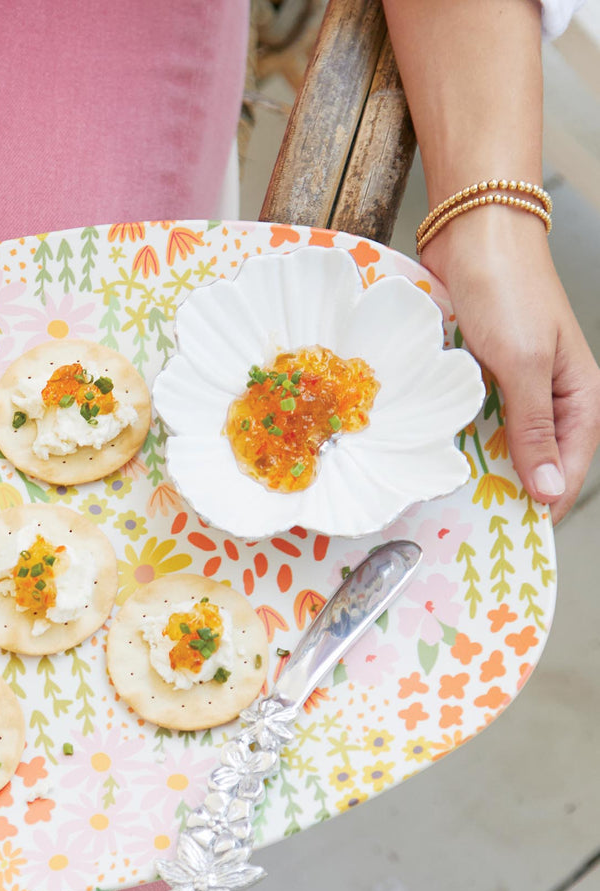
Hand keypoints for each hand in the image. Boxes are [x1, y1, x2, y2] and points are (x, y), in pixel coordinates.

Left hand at [421, 207, 599, 523]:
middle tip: (478, 524)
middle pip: (536, 456)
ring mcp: (511, 380)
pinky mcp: (478, 370)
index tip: (519, 534)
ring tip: (453, 500)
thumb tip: (551, 488)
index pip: (572, 463)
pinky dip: (458, 435)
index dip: (548, 500)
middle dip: (511, 488)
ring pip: (500, 438)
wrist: (472, 231)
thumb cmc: (509, 290)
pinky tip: (436, 456)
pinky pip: (471, 415)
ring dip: (481, 464)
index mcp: (578, 392)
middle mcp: (547, 391)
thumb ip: (534, 428)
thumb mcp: (524, 365)